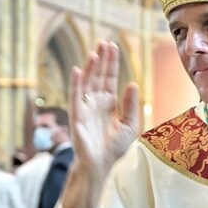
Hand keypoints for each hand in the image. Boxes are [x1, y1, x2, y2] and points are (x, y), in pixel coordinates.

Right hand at [62, 41, 139, 207]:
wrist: (101, 166)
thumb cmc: (114, 148)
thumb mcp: (129, 125)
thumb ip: (131, 105)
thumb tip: (132, 83)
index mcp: (108, 103)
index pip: (109, 78)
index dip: (111, 63)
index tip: (113, 46)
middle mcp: (95, 103)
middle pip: (98, 76)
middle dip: (102, 60)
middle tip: (104, 42)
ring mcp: (85, 108)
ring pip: (87, 83)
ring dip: (90, 67)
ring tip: (94, 52)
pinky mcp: (77, 117)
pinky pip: (75, 97)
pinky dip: (75, 83)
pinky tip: (77, 70)